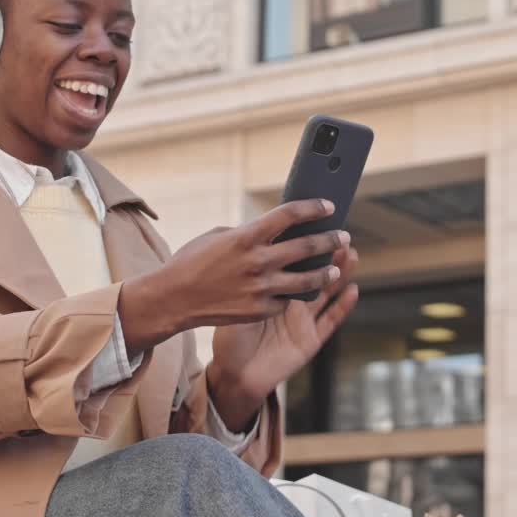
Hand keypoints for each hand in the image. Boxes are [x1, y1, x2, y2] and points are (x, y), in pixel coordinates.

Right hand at [118, 199, 346, 353]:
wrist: (174, 299)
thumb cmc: (191, 262)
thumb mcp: (217, 236)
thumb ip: (248, 234)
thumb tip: (272, 232)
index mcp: (246, 236)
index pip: (290, 215)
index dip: (313, 208)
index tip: (328, 206)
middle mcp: (258, 261)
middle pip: (306, 246)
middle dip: (330, 239)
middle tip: (343, 236)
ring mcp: (261, 288)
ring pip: (306, 279)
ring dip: (325, 272)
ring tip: (334, 268)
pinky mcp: (260, 310)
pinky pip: (286, 300)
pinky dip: (294, 294)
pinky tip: (302, 289)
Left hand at [207, 245, 359, 431]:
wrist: (231, 373)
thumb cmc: (227, 336)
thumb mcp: (236, 301)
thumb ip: (250, 278)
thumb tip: (256, 244)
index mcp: (272, 290)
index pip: (293, 263)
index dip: (306, 245)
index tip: (315, 224)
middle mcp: (291, 303)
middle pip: (314, 273)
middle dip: (328, 254)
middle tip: (339, 235)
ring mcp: (303, 321)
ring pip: (327, 292)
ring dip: (340, 273)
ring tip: (350, 254)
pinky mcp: (310, 340)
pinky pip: (330, 321)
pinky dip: (343, 306)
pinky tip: (353, 290)